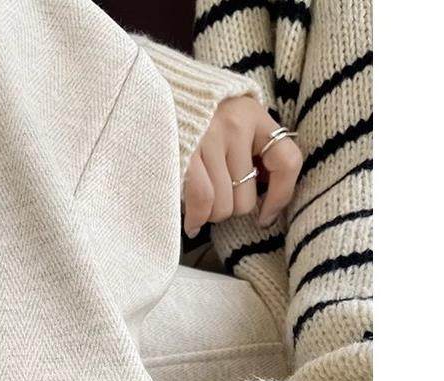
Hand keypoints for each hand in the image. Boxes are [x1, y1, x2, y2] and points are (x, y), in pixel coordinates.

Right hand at [184, 95, 302, 236]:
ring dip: (212, 214)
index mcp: (255, 116)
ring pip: (223, 206)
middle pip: (246, 198)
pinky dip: (197, 219)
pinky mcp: (184, 154)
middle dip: (232, 207)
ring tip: (203, 204)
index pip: (286, 161)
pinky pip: (201, 201)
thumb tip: (265, 200)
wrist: (157, 92)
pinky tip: (193, 224)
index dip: (280, 197)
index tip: (266, 217)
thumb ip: (251, 150)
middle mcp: (235, 126)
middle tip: (218, 197)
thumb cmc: (199, 115)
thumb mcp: (234, 119)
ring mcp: (208, 140)